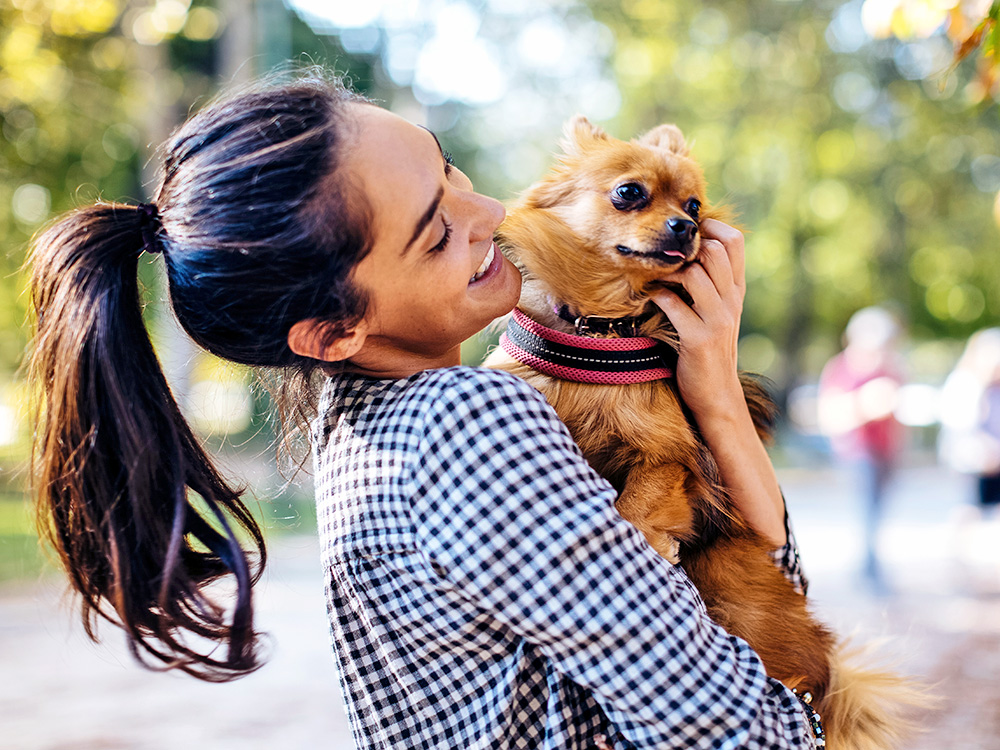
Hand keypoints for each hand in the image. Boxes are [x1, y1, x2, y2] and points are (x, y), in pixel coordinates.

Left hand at [649, 219, 745, 423]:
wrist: (717, 394)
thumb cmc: (710, 349)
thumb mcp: (719, 313)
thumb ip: (712, 284)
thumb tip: (688, 251)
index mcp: (736, 291)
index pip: (735, 241)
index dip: (709, 228)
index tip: (685, 236)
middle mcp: (732, 301)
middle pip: (715, 251)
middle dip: (685, 248)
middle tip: (664, 257)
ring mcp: (718, 320)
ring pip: (696, 274)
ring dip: (668, 271)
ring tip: (655, 276)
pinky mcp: (699, 339)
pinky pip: (675, 305)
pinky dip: (658, 297)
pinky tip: (650, 298)